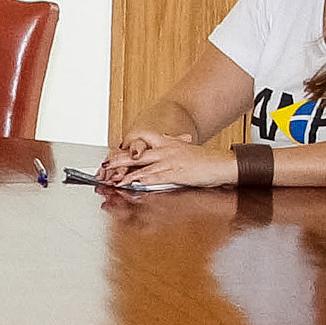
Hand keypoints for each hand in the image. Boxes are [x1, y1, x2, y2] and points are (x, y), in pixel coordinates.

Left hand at [103, 131, 230, 187]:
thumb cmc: (205, 160)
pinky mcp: (176, 173)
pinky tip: (132, 184)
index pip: (142, 140)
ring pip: (143, 167)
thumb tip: (160, 149)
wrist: (222, 163)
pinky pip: (155, 177)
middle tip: (103, 167)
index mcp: (167, 142)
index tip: (112, 153)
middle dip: (118, 161)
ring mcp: (170, 161)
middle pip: (136, 153)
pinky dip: (142, 181)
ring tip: (112, 180)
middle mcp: (166, 150)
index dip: (125, 147)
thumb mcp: (184, 150)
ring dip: (126, 174)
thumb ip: (170, 148)